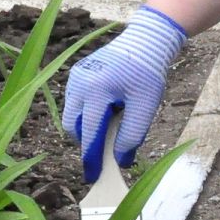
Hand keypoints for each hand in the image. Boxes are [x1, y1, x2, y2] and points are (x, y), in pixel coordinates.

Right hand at [62, 5, 187, 181]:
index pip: (90, 132)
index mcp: (96, 89)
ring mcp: (75, 77)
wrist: (145, 42)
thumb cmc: (147, 73)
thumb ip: (131, 135)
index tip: (93, 177)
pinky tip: (108, 111)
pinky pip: (76, 102)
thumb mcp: (145, 107)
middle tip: (103, 152)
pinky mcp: (77, 74)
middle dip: (86, 142)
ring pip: (72, 115)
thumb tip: (119, 159)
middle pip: (73, 126)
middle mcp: (79, 83)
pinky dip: (88, 113)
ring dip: (87, 127)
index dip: (92, 157)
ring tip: (110, 126)